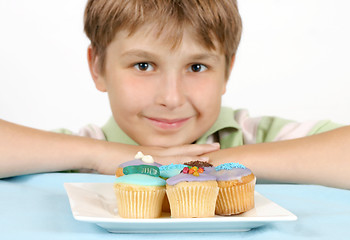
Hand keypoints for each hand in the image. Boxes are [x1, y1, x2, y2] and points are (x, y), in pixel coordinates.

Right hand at [92, 142, 219, 174]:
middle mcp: (156, 153)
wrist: (101, 154)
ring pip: (176, 157)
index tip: (209, 147)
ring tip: (209, 158)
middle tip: (217, 148)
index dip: (195, 148)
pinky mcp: (145, 165)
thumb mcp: (137, 161)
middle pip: (182, 150)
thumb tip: (158, 171)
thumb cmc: (116, 158)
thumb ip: (149, 165)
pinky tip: (185, 171)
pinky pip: (163, 167)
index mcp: (156, 151)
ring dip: (193, 158)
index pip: (179, 149)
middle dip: (200, 150)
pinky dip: (175, 169)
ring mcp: (151, 158)